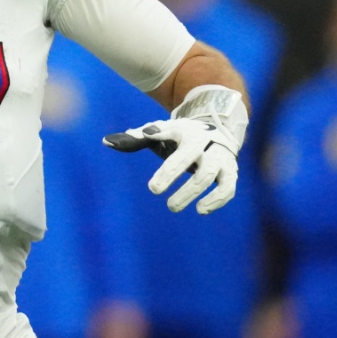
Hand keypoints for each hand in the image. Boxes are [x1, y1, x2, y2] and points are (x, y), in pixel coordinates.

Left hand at [104, 85, 246, 214]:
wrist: (216, 127)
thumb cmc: (179, 134)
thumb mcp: (159, 131)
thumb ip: (135, 137)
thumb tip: (106, 141)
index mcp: (188, 133)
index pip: (178, 151)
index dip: (167, 170)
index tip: (153, 188)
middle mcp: (208, 145)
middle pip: (197, 164)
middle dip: (179, 182)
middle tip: (159, 196)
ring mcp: (221, 159)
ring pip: (212, 177)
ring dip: (193, 194)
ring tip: (173, 207)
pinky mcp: (230, 172)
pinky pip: (228, 188)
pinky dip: (216, 200)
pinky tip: (201, 210)